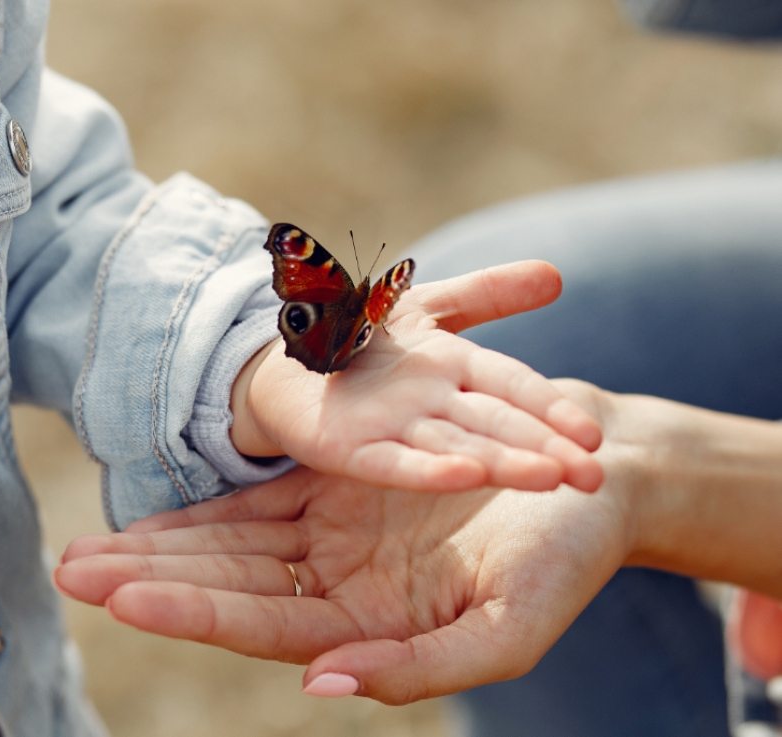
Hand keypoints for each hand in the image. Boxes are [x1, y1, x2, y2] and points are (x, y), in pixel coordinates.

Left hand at [57, 380, 781, 704]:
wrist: (586, 476)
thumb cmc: (562, 560)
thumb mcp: (507, 629)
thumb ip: (417, 671)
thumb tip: (321, 688)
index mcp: (369, 628)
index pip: (258, 625)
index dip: (189, 610)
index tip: (119, 595)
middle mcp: (337, 587)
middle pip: (224, 585)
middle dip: (147, 580)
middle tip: (70, 571)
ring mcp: (331, 536)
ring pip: (226, 544)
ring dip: (158, 546)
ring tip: (86, 552)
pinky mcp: (337, 485)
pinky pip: (256, 498)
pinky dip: (204, 503)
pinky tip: (152, 510)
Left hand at [231, 260, 602, 491]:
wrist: (289, 363)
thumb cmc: (362, 336)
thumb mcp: (428, 307)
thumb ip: (485, 293)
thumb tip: (555, 276)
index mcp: (457, 373)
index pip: (514, 388)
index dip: (552, 408)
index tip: (598, 436)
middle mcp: (434, 408)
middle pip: (498, 427)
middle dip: (545, 449)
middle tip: (596, 478)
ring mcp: (395, 432)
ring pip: (459, 449)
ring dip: (502, 463)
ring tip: (550, 478)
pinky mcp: (354, 451)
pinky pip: (395, 462)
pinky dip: (430, 469)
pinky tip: (467, 476)